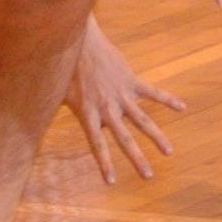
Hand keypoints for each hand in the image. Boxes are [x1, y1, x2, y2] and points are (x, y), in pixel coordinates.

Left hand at [64, 14, 184, 182]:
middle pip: (125, 138)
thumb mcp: (58, 92)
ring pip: (143, 120)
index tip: (112, 182)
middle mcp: (107, 108)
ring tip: (169, 152)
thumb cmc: (65, 66)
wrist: (80, 40)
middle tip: (148, 176)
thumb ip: (58, 110)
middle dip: (137, 159)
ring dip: (156, 137)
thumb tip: (39, 120)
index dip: (104, 163)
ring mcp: (121, 94)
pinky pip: (152, 92)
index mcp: (88, 113)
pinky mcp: (131, 80)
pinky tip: (182, 107)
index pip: (98, 144)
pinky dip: (167, 99)